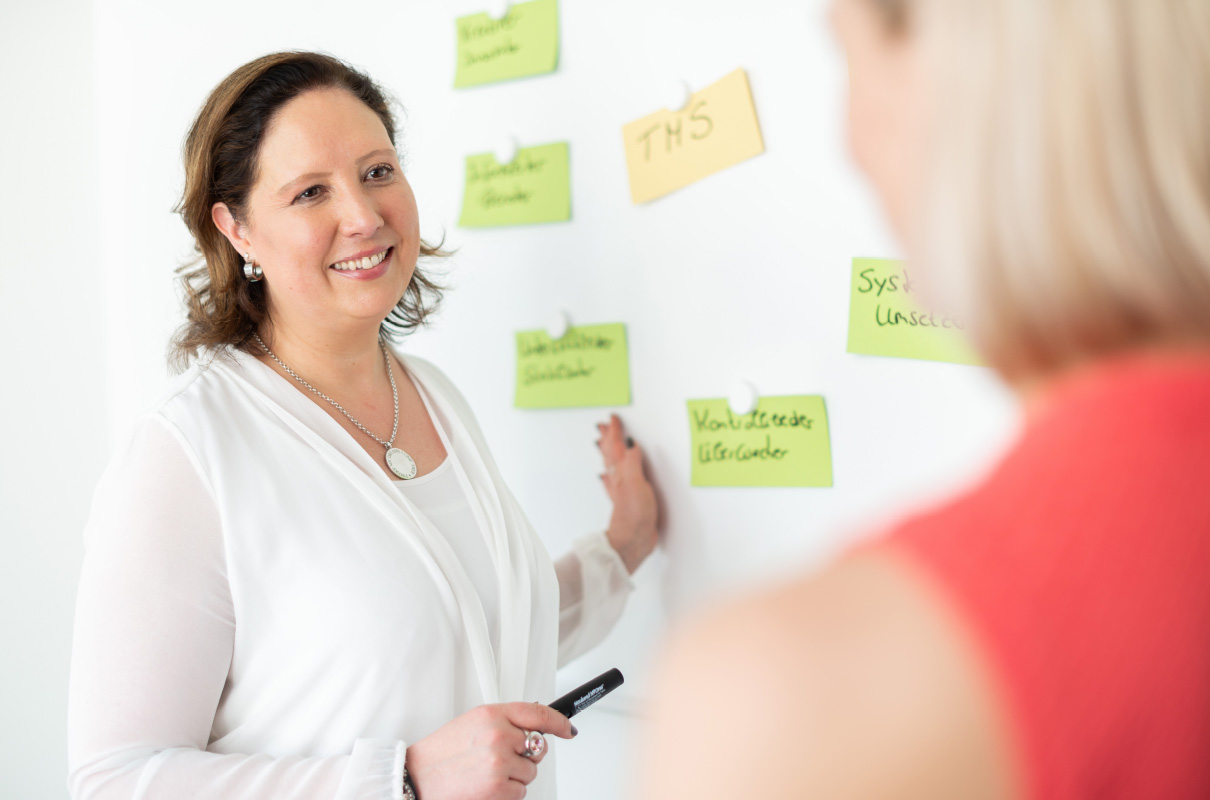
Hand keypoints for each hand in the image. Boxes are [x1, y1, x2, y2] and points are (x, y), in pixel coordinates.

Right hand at [406, 702, 575, 799]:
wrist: (417, 777)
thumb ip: (503, 722)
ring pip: (530, 771)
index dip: (559, 722)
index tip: (568, 729)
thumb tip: (532, 729)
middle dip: (525, 755)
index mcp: (492, 714)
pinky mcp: (499, 787)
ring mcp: (499, 761)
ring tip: (486, 773)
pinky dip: (507, 793)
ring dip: (514, 776)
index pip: (538, 713)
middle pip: (537, 746)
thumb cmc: (442, 753)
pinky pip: (521, 791)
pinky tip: (486, 786)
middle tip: (500, 759)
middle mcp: (498, 735)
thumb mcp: (472, 723)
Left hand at [597, 414, 659, 573]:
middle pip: (610, 454)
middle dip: (607, 440)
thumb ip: (633, 462)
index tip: (613, 419)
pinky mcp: (629, 501)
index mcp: (621, 472)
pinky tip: (609, 476)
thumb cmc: (634, 515)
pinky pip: (617, 482)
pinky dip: (613, 475)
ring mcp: (622, 490)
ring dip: (609, 453)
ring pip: (613, 466)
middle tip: (603, 426)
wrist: (633, 541)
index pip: (616, 447)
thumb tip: (630, 443)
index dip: (615, 432)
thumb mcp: (636, 482)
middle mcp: (619, 479)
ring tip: (604, 443)